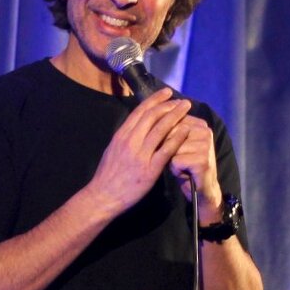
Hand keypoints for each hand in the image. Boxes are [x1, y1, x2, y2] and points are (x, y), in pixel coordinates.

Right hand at [87, 88, 191, 214]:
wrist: (103, 196)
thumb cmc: (108, 175)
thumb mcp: (113, 150)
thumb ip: (125, 137)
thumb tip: (135, 125)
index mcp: (121, 135)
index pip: (140, 111)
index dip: (155, 100)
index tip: (166, 93)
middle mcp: (130, 141)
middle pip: (152, 116)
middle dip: (169, 105)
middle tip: (182, 101)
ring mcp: (140, 155)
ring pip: (160, 129)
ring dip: (175, 116)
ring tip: (186, 110)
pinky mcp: (150, 169)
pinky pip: (166, 150)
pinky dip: (177, 137)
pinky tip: (186, 130)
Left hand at [169, 114, 222, 223]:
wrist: (200, 189)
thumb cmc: (185, 164)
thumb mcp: (177, 142)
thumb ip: (169, 129)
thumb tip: (152, 118)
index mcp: (199, 123)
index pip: (171, 119)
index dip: (165, 135)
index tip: (176, 147)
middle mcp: (205, 131)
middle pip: (170, 132)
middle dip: (166, 147)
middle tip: (179, 157)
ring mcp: (206, 145)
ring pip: (172, 147)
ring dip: (170, 159)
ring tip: (182, 165)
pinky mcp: (203, 160)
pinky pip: (176, 160)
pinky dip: (175, 169)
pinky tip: (184, 172)